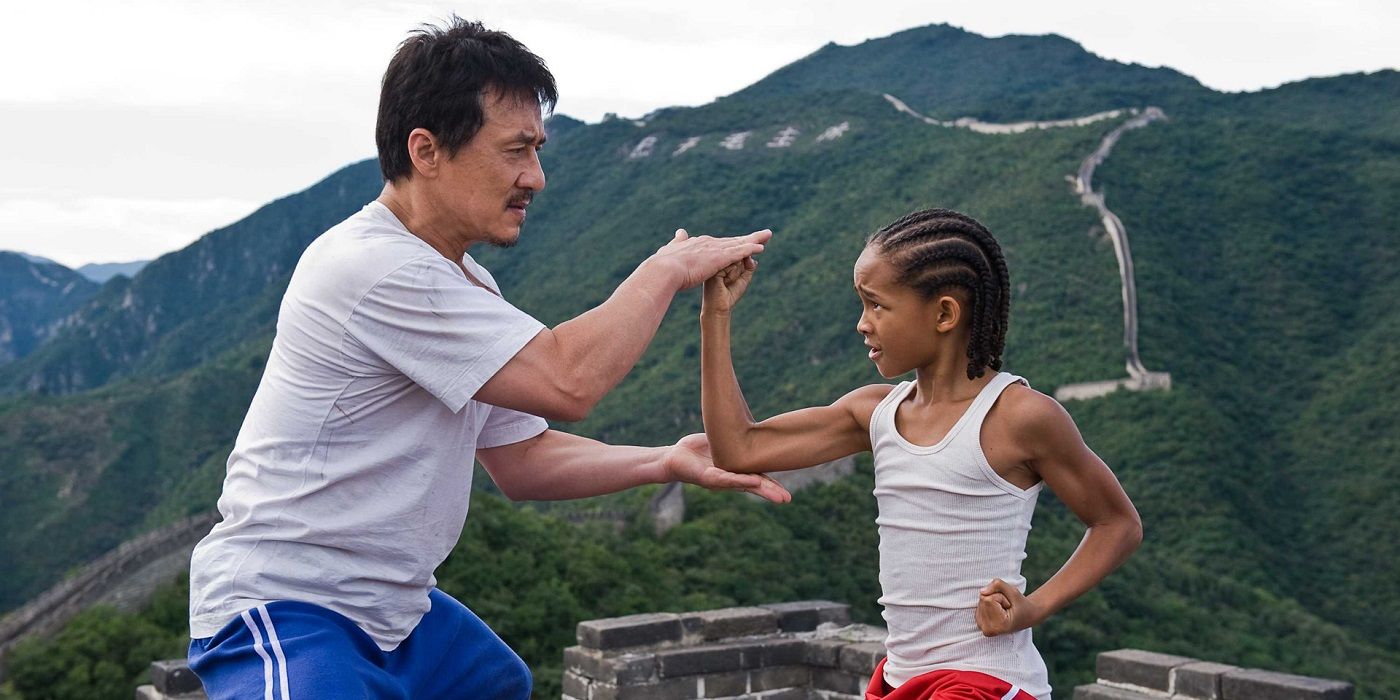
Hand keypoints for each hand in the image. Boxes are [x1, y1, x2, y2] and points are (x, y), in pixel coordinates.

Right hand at [651, 228, 770, 290]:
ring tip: (768, 236)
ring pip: (739, 244)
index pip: (720, 243)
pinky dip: (750, 249)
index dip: (733, 243)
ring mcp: (714, 250)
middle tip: (764, 234)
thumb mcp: (670, 250)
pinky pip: (739, 252)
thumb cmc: (663, 265)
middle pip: (734, 240)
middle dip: (750, 238)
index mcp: (698, 244)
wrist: (664, 270)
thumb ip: (677, 242)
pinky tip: (761, 247)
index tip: (742, 242)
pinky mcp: (718, 258)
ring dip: (755, 240)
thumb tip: (680, 232)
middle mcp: (709, 243)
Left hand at [663, 433, 790, 502]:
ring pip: (744, 486)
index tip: (788, 492)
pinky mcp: (707, 478)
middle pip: (755, 486)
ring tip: (777, 496)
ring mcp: (720, 480)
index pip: (760, 478)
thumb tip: (756, 427)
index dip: (774, 485)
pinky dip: (741, 480)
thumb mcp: (725, 442)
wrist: (674, 457)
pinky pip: (726, 479)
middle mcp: (731, 479)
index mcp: (737, 471)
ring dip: (761, 489)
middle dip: (772, 492)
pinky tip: (754, 481)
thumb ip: (740, 439)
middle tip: (788, 500)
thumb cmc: (699, 451)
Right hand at [703, 258, 756, 315]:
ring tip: (726, 283)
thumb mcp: (744, 278)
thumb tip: (750, 255)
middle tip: (729, 282)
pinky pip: (732, 266)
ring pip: (737, 260)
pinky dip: (732, 277)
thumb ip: (749, 265)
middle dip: (740, 272)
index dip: (742, 269)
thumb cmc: (731, 293)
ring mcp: (716, 262)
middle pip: (740, 256)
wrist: (719, 307)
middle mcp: (719, 259)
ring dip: (736, 275)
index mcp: (723, 260)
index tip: (732, 280)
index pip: (740, 255)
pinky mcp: (714, 266)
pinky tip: (723, 283)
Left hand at [975, 578, 1041, 636]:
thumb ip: (998, 585)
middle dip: (996, 598)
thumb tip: (981, 591)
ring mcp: (982, 627)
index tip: (1010, 606)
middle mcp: (987, 630)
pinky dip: (988, 603)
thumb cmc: (1021, 605)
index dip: (1001, 597)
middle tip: (1007, 608)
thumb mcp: (1013, 591)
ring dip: (992, 600)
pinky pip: (979, 603)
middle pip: (983, 599)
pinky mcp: (979, 622)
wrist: (1026, 617)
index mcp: (997, 626)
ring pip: (981, 600)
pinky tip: (997, 611)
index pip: (988, 599)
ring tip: (1003, 610)